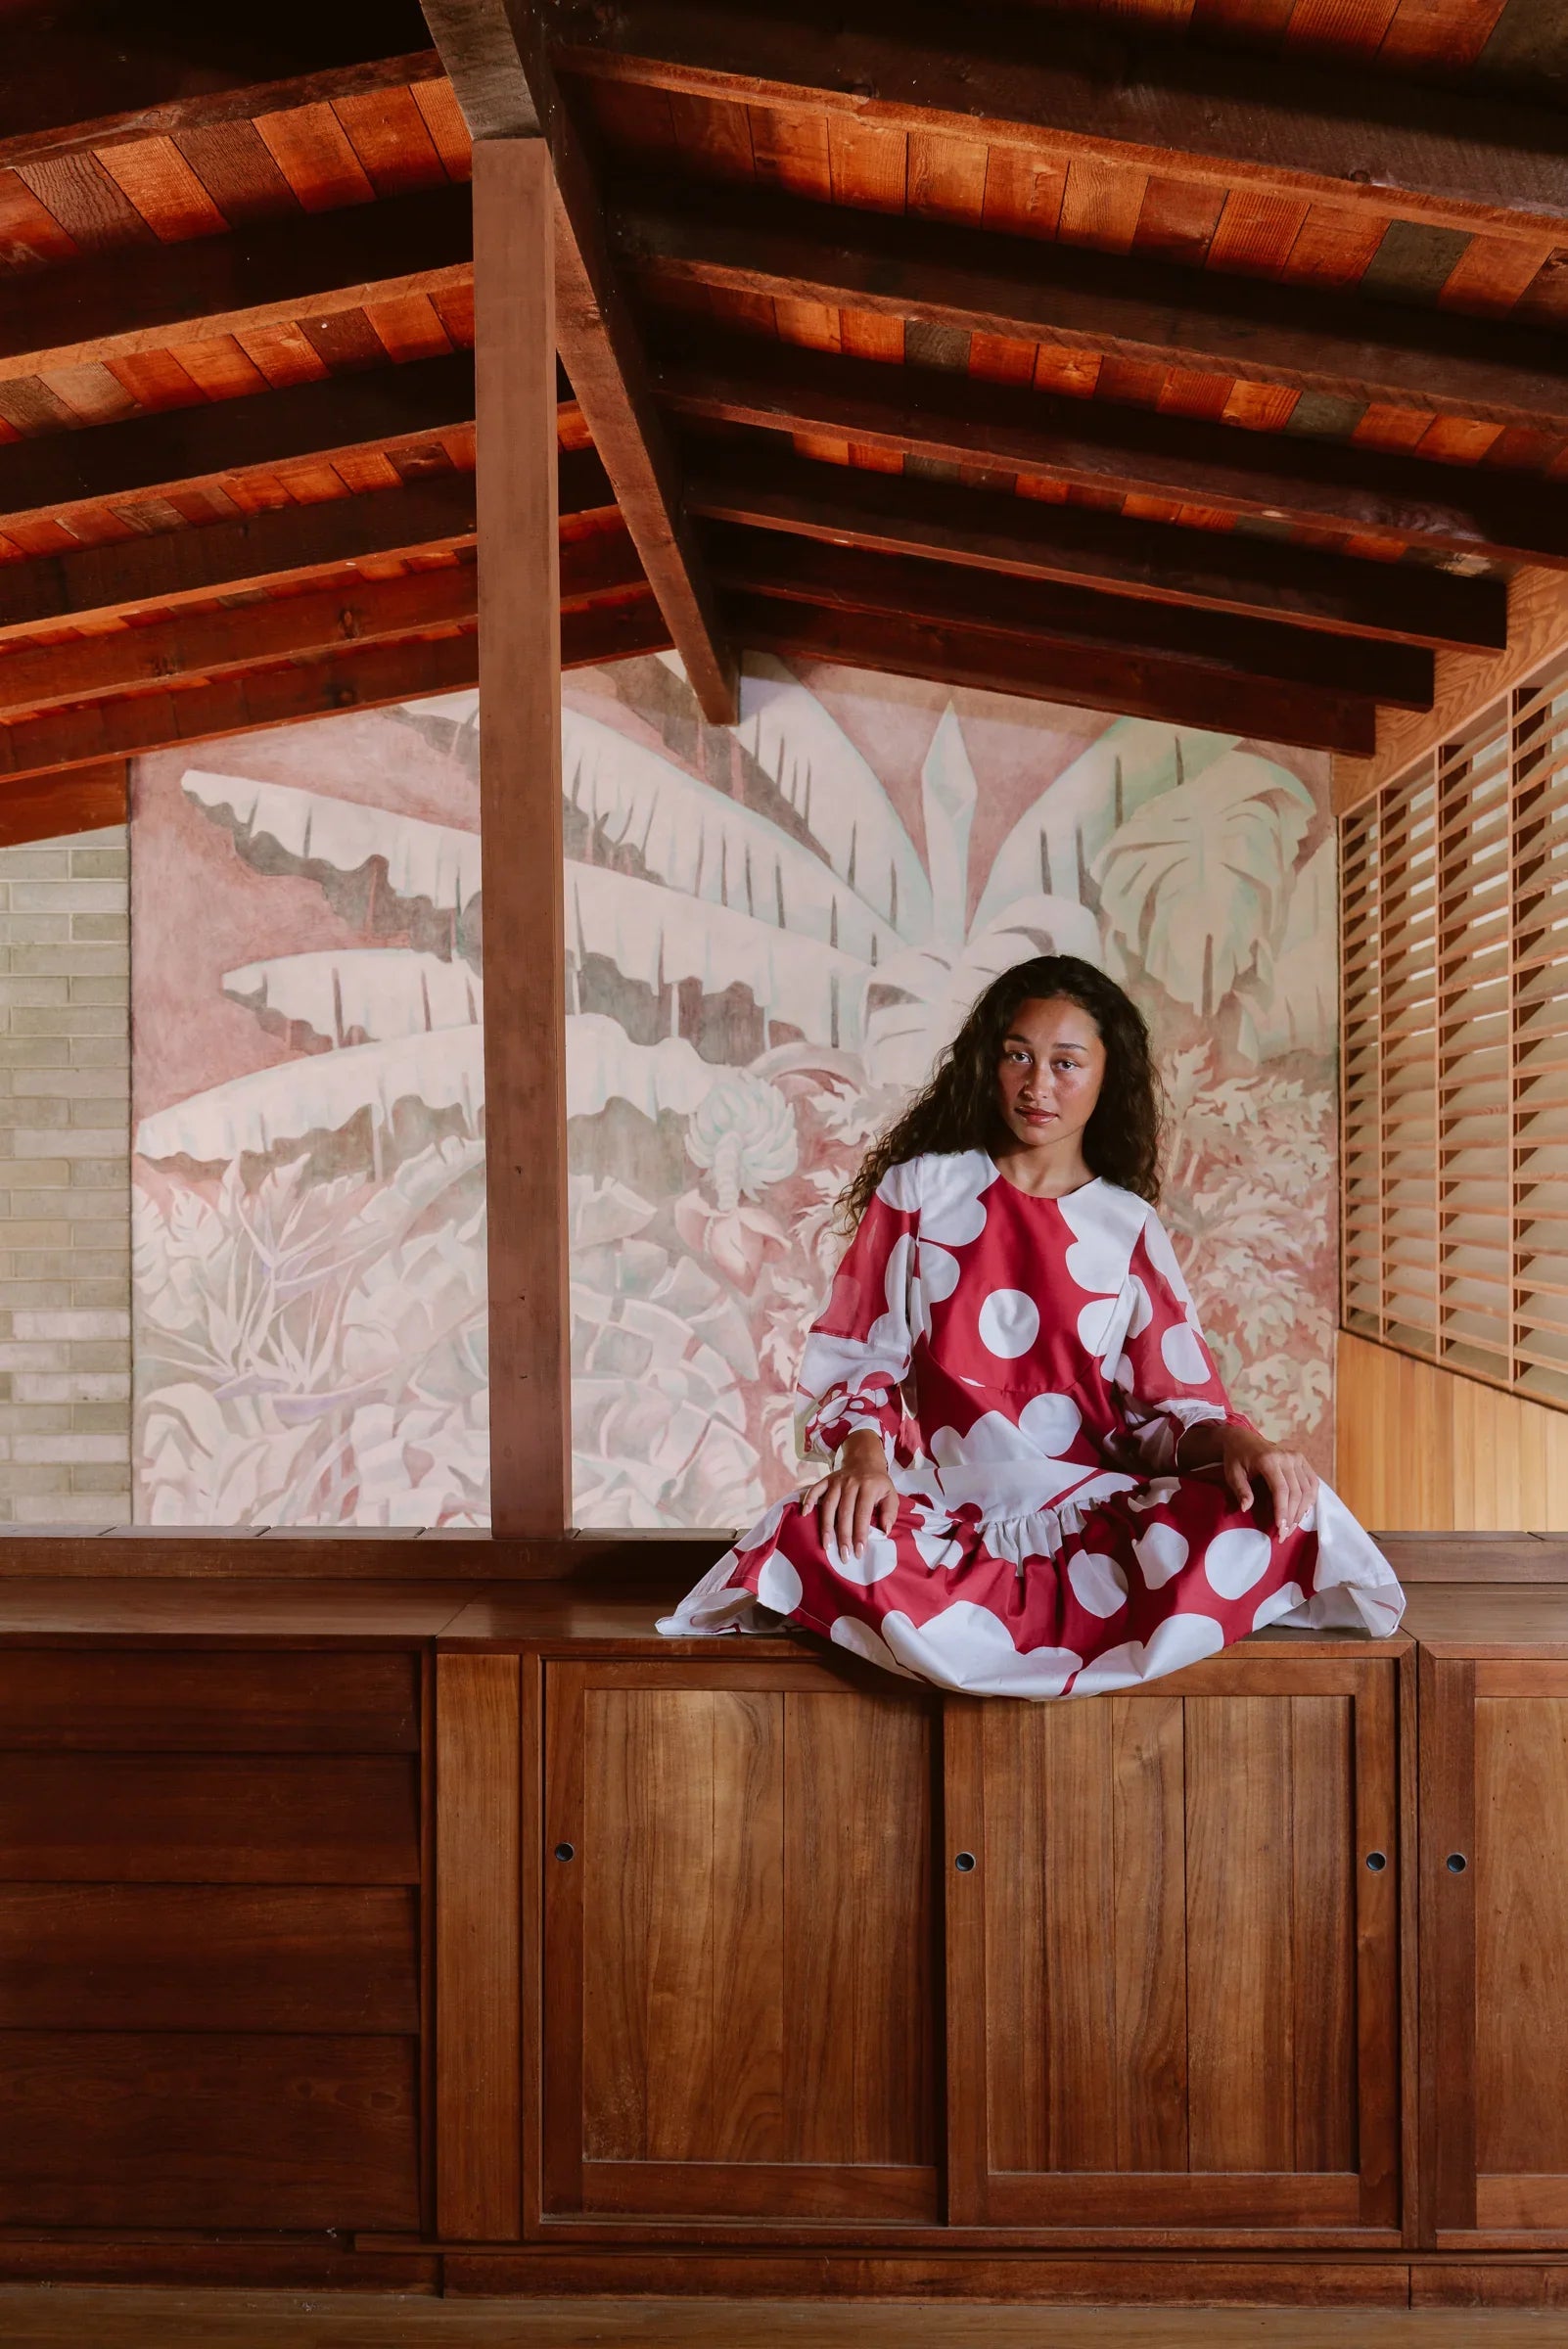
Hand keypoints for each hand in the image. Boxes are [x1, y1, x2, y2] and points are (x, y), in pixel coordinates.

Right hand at [802, 1430, 897, 1559]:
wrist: (865, 1461)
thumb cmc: (878, 1484)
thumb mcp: (891, 1495)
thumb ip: (890, 1512)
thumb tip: (884, 1530)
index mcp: (869, 1487)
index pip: (863, 1514)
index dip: (860, 1534)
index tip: (859, 1552)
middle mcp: (851, 1483)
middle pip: (845, 1512)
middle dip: (843, 1536)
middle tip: (844, 1556)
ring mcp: (837, 1481)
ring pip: (829, 1505)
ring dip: (826, 1526)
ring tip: (826, 1545)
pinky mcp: (827, 1480)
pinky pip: (815, 1489)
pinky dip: (808, 1500)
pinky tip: (804, 1514)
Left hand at [1215, 1425, 1318, 1535]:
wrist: (1242, 1439)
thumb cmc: (1236, 1458)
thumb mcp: (1232, 1474)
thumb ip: (1240, 1490)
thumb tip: (1246, 1508)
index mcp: (1268, 1459)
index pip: (1281, 1490)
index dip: (1283, 1511)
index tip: (1280, 1529)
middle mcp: (1286, 1457)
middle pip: (1296, 1492)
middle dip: (1292, 1516)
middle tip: (1285, 1534)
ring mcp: (1296, 1457)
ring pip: (1307, 1489)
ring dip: (1302, 1511)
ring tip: (1292, 1527)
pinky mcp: (1301, 1459)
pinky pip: (1312, 1482)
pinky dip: (1310, 1499)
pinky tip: (1302, 1512)